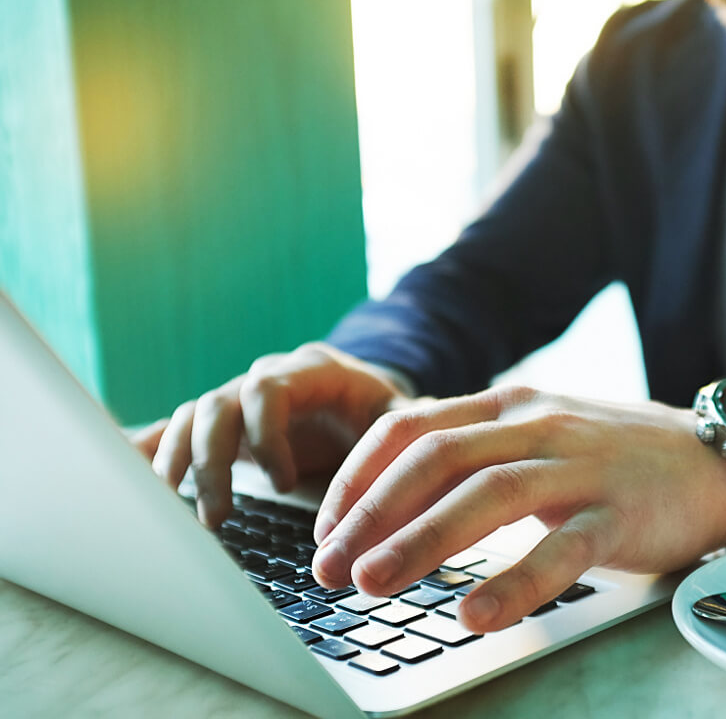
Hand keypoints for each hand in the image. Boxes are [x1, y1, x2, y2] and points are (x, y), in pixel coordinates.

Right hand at [132, 342, 410, 527]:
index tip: (282, 482)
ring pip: (189, 419)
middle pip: (218, 406)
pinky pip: (171, 431)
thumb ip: (412, 424)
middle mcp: (264, 380)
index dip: (267, 435)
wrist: (360, 403)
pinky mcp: (217, 428)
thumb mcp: (402, 414)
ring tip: (181, 516)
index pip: (269, 390)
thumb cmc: (383, 412)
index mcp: (310, 371)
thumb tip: (436, 440)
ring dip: (179, 467)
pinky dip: (146, 454)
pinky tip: (125, 480)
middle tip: (217, 517)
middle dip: (213, 463)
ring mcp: (236, 401)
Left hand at [309, 385, 725, 632]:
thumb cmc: (615, 457)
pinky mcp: (620, 511)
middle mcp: (537, 425)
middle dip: (370, 513)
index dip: (358, 477)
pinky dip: (514, 582)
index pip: (412, 426)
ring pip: (487, 494)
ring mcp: (580, 465)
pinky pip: (561, 547)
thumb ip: (479, 453)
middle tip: (327, 568)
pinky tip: (475, 615)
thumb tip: (397, 497)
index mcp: (509, 406)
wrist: (714, 459)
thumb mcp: (539, 437)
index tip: (326, 528)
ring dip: (420, 539)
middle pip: (435, 458)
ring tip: (371, 585)